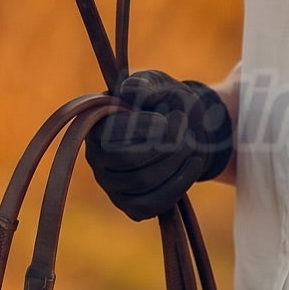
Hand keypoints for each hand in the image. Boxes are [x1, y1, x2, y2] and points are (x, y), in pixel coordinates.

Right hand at [85, 69, 232, 222]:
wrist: (184, 128)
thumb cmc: (165, 101)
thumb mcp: (159, 83)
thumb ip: (146, 83)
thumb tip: (131, 91)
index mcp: (96, 124)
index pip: (112, 134)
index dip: (142, 128)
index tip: (167, 118)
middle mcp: (96, 158)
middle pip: (127, 160)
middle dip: (163, 145)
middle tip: (184, 130)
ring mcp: (112, 186)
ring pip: (142, 182)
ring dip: (174, 162)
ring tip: (191, 143)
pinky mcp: (131, 206)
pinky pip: (152, 205)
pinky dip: (178, 185)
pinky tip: (193, 165)